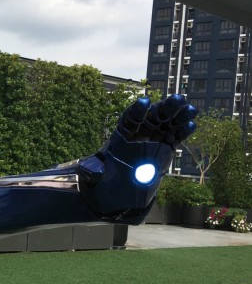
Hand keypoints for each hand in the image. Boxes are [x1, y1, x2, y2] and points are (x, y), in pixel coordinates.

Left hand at [86, 95, 197, 220]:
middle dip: (165, 107)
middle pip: (153, 116)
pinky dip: (183, 131)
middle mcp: (140, 132)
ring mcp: (154, 138)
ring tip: (192, 108)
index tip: (144, 102)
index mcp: (122, 133)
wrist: (120, 185)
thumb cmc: (106, 175)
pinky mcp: (165, 148)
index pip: (130, 118)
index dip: (137, 110)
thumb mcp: (95, 173)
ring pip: (168, 124)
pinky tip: (192, 124)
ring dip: (179, 116)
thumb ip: (94, 170)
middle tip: (178, 98)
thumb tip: (92, 171)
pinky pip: (175, 138)